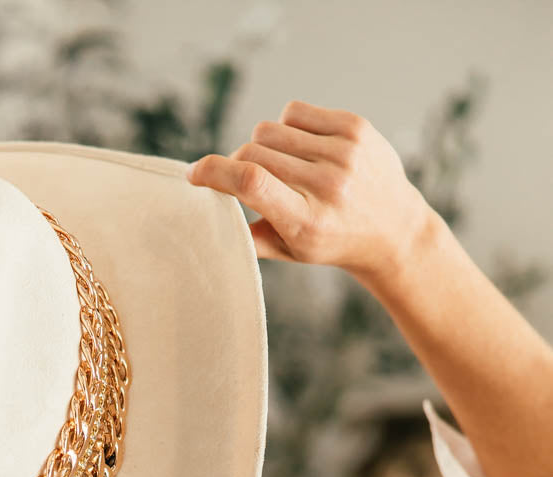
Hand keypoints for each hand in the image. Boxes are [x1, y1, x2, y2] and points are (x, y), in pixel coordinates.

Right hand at [187, 99, 433, 285]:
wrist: (394, 228)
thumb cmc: (334, 241)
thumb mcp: (293, 251)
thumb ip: (252, 235)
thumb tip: (213, 208)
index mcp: (307, 221)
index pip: (251, 181)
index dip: (214, 171)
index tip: (194, 174)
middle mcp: (327, 185)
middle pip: (253, 153)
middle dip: (238, 164)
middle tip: (247, 181)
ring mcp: (344, 152)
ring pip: (268, 130)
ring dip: (261, 147)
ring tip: (280, 167)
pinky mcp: (354, 127)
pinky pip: (293, 112)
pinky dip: (285, 128)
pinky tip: (300, 149)